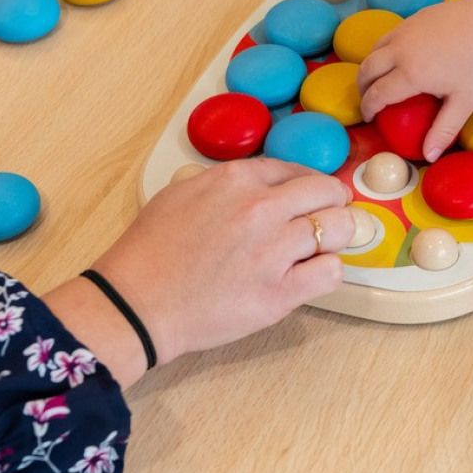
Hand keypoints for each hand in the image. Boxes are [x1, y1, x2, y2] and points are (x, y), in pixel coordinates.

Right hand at [43, 158, 353, 386]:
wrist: (134, 303)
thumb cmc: (149, 252)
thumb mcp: (182, 194)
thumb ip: (227, 185)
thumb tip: (261, 186)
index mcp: (236, 180)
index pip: (295, 169)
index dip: (310, 183)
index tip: (314, 195)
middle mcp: (260, 209)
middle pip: (327, 192)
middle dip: (334, 203)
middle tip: (332, 216)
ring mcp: (273, 250)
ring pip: (339, 228)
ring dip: (337, 236)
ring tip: (325, 247)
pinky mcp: (279, 292)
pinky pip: (331, 272)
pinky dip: (328, 271)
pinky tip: (312, 275)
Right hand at [357, 0, 472, 161]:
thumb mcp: (464, 101)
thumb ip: (444, 130)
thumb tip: (429, 156)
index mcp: (410, 74)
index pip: (376, 94)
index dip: (368, 108)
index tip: (369, 117)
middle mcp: (399, 51)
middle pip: (367, 71)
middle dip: (361, 88)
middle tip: (368, 100)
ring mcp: (403, 31)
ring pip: (372, 50)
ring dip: (369, 68)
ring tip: (376, 80)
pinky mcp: (411, 19)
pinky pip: (386, 37)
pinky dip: (381, 51)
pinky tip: (393, 59)